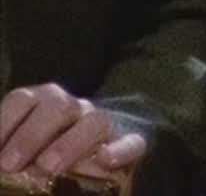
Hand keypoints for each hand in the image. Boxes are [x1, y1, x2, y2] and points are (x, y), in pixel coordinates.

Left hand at [1, 85, 143, 194]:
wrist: (102, 154)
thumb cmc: (49, 154)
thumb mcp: (24, 149)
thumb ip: (10, 150)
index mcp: (44, 105)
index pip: (23, 99)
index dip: (5, 121)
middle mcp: (75, 109)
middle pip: (57, 106)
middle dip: (31, 135)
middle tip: (9, 164)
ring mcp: (106, 126)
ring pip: (95, 121)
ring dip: (70, 143)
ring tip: (49, 167)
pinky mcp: (131, 145)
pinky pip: (132, 142)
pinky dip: (120, 150)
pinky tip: (106, 159)